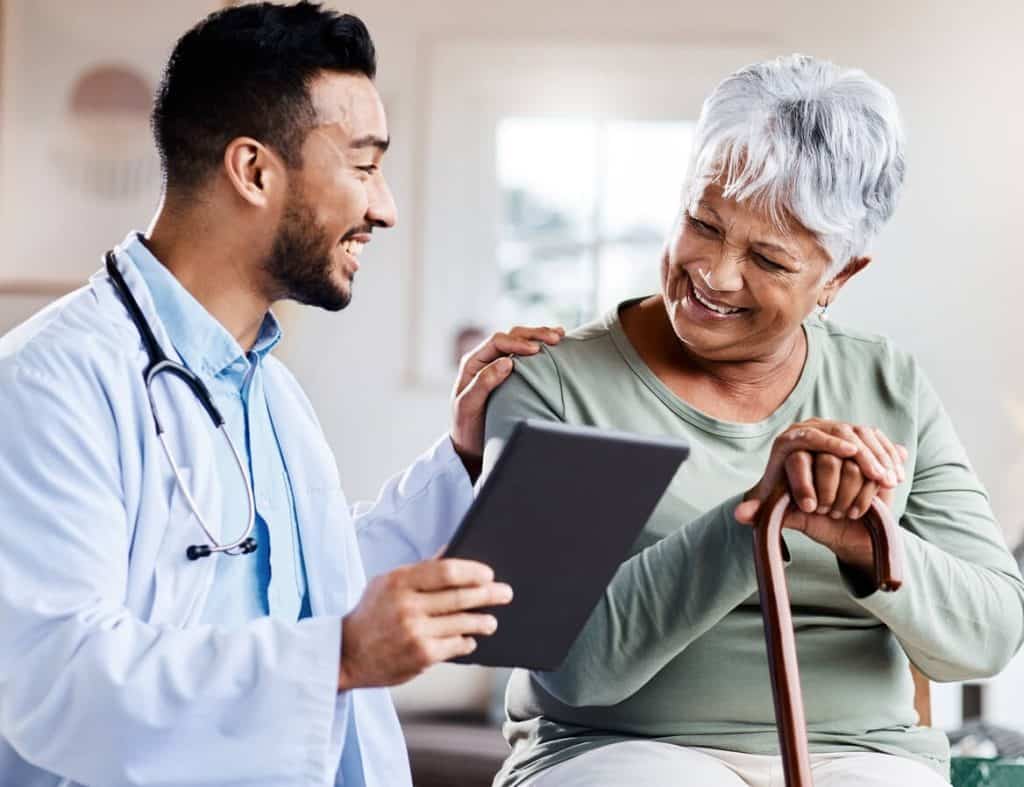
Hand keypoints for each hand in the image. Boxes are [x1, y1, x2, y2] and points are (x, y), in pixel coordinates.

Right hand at [338, 558, 513, 689]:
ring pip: (463, 622)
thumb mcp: (387, 583)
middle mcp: (408, 606)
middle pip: (460, 596)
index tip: (488, 574)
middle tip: (505, 592)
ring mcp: (415, 632)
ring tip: (491, 621)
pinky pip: (455, 645)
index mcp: (400, 581)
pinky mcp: (422, 656)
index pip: (446, 571)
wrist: (346, 654)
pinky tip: (470, 640)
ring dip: (483, 621)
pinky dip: (466, 642)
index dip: (473, 571)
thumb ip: (421, 570)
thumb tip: (451, 551)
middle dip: (489, 594)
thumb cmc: (371, 614)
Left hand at [450, 326, 563, 478]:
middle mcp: (486, 359)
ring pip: (520, 341)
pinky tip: (557, 346)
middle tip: (555, 337)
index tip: (536, 350)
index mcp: (473, 362)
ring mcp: (499, 365)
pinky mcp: (511, 374)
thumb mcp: (469, 406)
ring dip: (540, 336)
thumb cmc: (467, 427)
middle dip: (534, 334)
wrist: (470, 444)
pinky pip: (526, 355)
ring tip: (560, 335)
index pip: (497, 341)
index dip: (517, 342)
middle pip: (511, 336)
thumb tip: (507, 361)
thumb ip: (483, 382)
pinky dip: (541, 347)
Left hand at [735, 419, 908, 571]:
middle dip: (860, 454)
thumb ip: (760, 512)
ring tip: (886, 480)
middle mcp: (812, 429)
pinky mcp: (860, 436)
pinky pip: (876, 439)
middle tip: (874, 473)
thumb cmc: (796, 507)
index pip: (806, 436)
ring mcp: (838, 430)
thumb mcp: (779, 510)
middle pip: (839, 431)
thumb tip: (740, 516)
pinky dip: (888, 456)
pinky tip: (894, 476)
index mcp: (788, 442)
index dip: (828, 442)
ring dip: (878, 457)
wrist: (821, 503)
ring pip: (861, 434)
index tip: (848, 453)